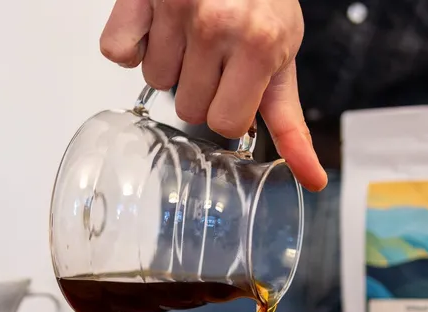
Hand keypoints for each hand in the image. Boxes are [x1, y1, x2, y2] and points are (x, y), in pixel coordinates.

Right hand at [99, 0, 326, 191]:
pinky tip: (156, 29)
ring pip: (154, 82)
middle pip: (187, 108)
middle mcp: (216, 26)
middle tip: (214, 53)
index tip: (235, 85)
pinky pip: (116, 52)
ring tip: (188, 33)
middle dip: (200, 87)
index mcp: (258, 45)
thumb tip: (311, 179)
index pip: (226, 123)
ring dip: (169, 65)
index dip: (229, 109)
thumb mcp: (284, 55)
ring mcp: (174, 9)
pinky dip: (130, 46)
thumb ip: (290, 121)